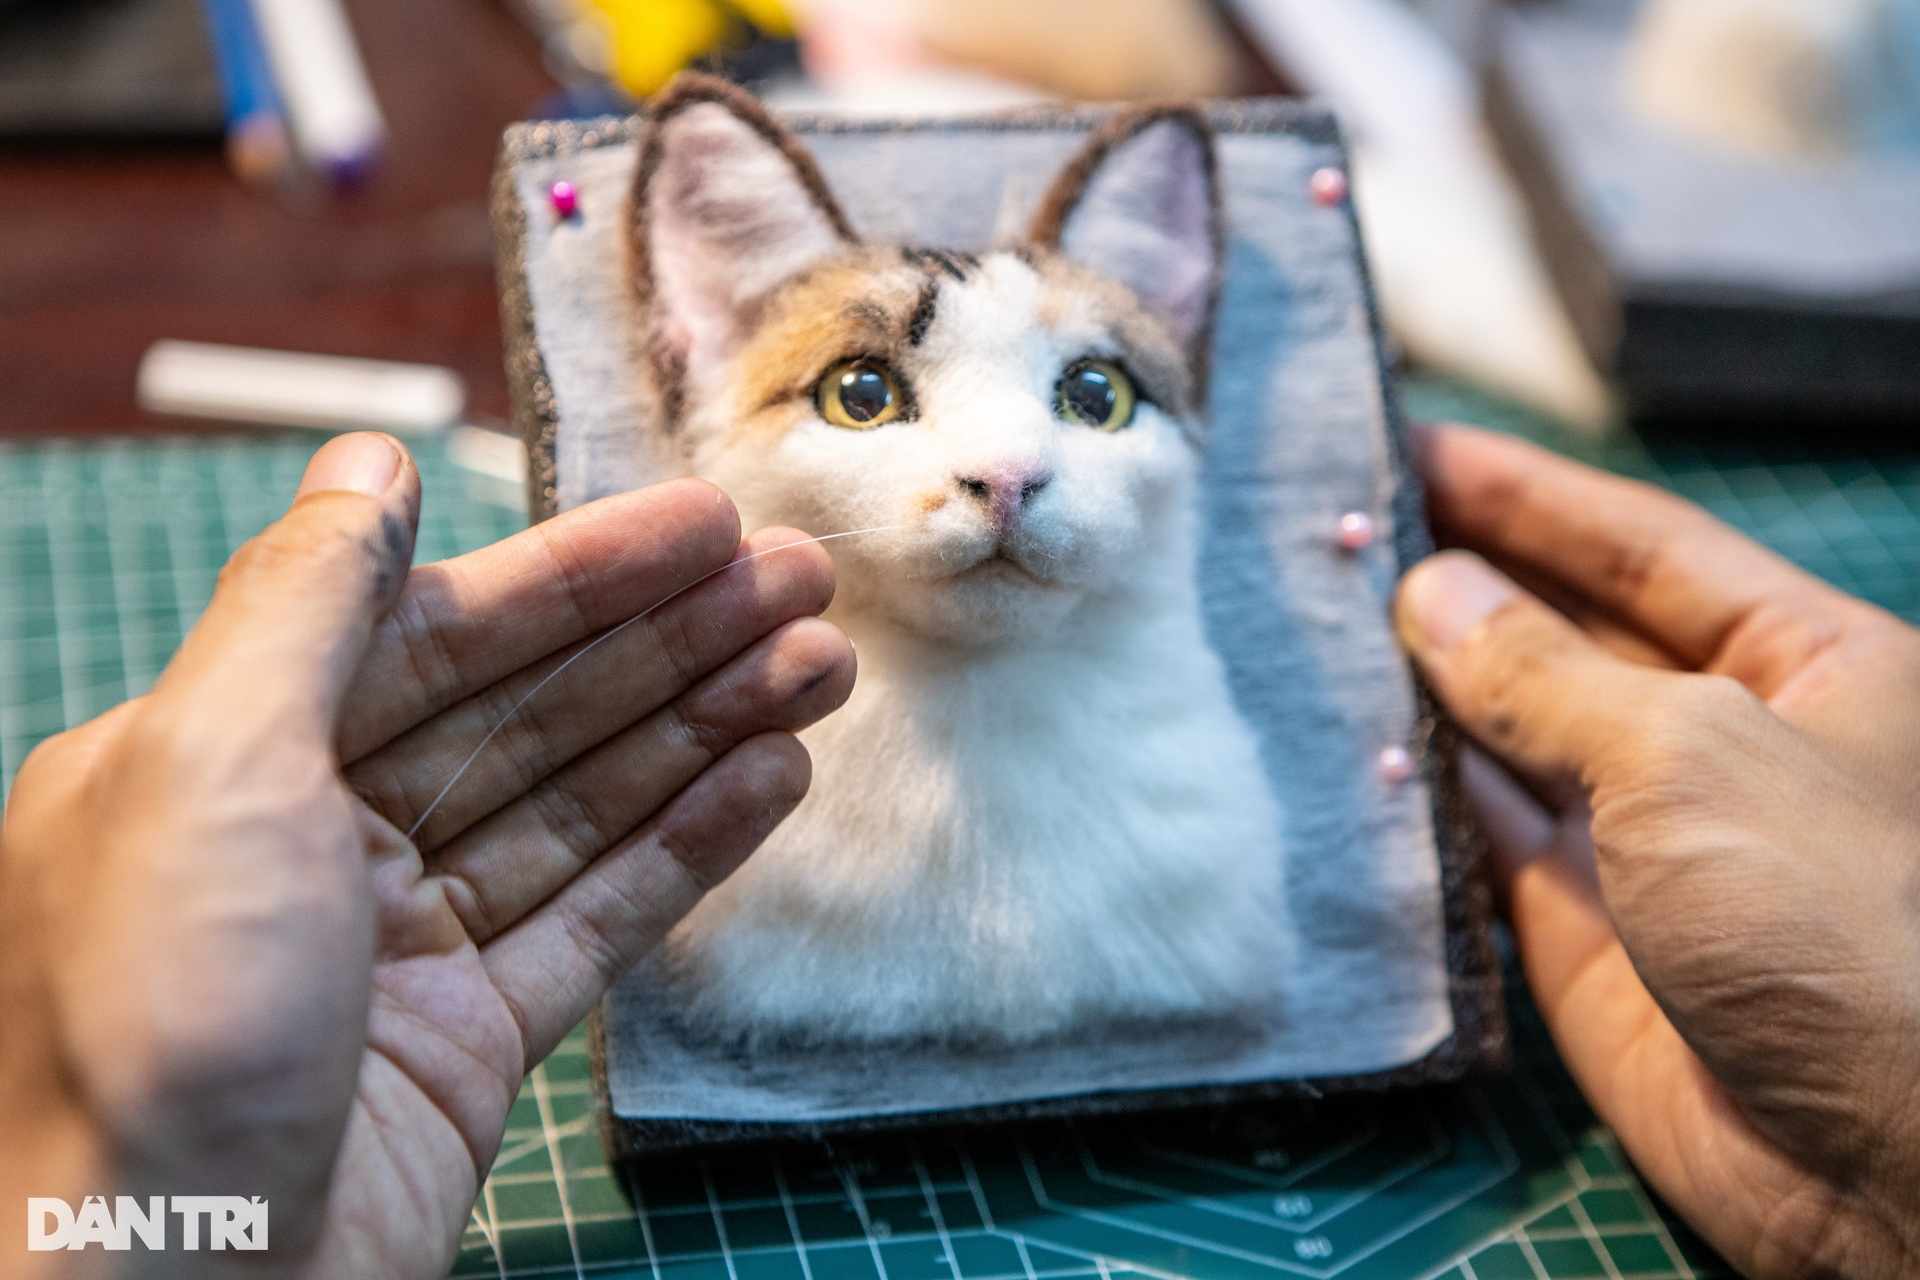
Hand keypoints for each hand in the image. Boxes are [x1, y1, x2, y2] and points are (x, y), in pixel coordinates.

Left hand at [0, 433, 854, 1277]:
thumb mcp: (205, 770)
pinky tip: (772, 776)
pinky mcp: (469, 1046)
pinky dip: (688, 847)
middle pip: (530, 714)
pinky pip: (597, 919)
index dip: (582, 573)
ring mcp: (398, 951)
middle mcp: (311, 845)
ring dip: (705, 729)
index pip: (438, 635)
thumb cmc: (153, 1028)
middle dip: (671, 642)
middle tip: (803, 583)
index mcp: (227, 763)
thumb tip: (361, 462)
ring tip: (822, 665)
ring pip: (581, 808)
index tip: (704, 524)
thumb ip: (301, 606)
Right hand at [1395, 424, 1919, 1278]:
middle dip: (1463, 585)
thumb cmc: (1842, 916)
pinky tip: (1346, 747)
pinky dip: (1421, 799)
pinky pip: (1489, 845)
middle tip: (1328, 534)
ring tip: (1309, 624)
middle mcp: (1726, 742)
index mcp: (1806, 665)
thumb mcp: (1692, 755)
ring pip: (1516, 740)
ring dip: (1425, 687)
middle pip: (1570, 635)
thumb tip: (1429, 593)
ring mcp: (1651, 842)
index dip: (1527, 494)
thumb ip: (1544, 673)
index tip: (1412, 446)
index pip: (1643, 547)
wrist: (1892, 1168)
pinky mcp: (1587, 938)